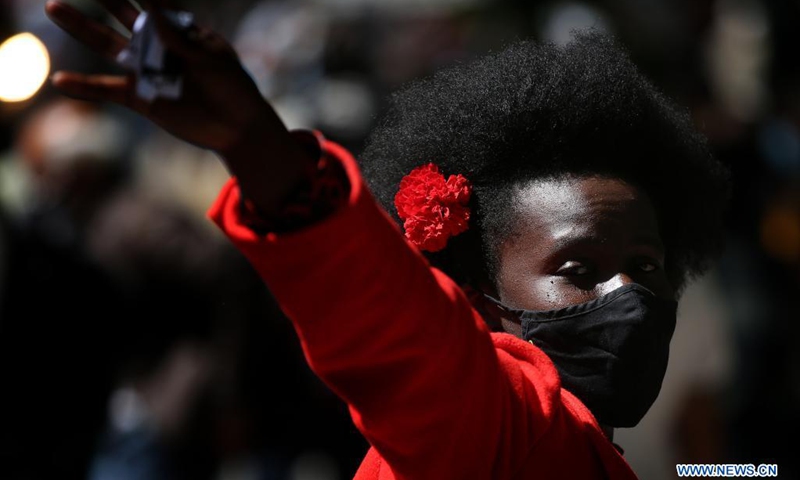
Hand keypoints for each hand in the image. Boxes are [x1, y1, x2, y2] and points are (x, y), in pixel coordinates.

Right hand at [46, 0, 313, 212]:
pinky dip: (85, 86)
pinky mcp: (140, 98)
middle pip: (122, 16)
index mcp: (179, 30)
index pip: (153, 1)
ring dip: (80, 27)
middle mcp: (157, 46)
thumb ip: (179, 39)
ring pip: (108, 46)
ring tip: (54, 7)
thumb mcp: (211, 59)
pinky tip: (60, 80)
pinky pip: (108, 89)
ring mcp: (146, 71)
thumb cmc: (232, 87)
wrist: (238, 126)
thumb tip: (150, 11)